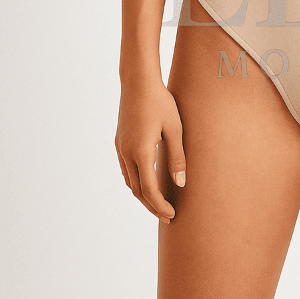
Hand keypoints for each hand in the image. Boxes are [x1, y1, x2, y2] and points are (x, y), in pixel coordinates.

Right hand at [115, 78, 185, 222]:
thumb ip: (177, 157)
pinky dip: (136, 181)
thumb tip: (180, 184)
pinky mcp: (119, 141)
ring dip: (142, 195)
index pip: (149, 190)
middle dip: (152, 205)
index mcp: (141, 152)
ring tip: (158, 203)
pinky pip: (126, 169)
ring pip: (129, 181)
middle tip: (167, 216)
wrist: (138, 81)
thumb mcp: (174, 128)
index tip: (172, 215)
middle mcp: (126, 153)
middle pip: (137, 190)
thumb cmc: (160, 102)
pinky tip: (146, 182)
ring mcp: (120, 148)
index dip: (160, 206)